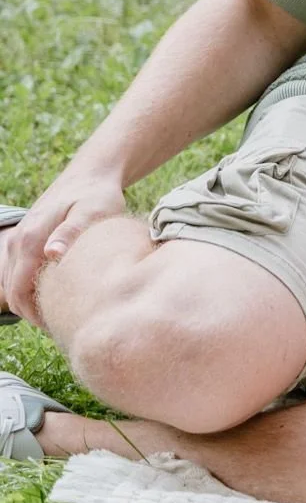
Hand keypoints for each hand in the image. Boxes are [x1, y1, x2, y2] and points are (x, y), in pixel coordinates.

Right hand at [2, 168, 125, 325]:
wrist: (90, 174)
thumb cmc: (97, 195)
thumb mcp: (91, 212)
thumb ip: (71, 232)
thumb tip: (50, 254)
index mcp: (30, 239)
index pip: (18, 291)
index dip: (36, 315)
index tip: (62, 328)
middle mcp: (17, 241)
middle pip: (12, 293)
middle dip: (33, 314)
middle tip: (67, 327)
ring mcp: (18, 241)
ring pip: (13, 285)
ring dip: (32, 302)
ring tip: (66, 313)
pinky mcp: (26, 241)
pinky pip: (20, 273)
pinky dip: (32, 289)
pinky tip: (60, 295)